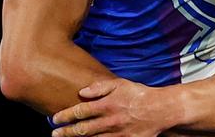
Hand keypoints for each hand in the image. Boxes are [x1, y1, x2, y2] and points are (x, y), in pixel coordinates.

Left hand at [51, 78, 174, 136]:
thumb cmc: (138, 94)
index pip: (80, 111)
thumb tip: (81, 92)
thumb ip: (99, 87)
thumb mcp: (119, 84)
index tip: (54, 119)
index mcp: (107, 105)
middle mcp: (110, 121)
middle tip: (54, 134)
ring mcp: (117, 134)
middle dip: (66, 132)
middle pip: (83, 129)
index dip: (65, 116)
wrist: (160, 110)